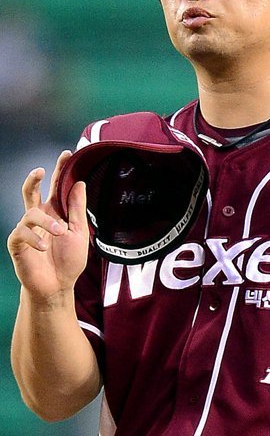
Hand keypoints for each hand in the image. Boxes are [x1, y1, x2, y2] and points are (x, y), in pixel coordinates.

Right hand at [7, 151, 89, 303]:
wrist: (58, 286)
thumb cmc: (69, 260)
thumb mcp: (80, 231)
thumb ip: (77, 208)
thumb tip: (80, 182)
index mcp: (56, 211)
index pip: (57, 186)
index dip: (60, 169)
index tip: (67, 153)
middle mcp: (40, 217)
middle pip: (31, 191)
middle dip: (34, 179)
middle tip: (41, 170)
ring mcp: (27, 230)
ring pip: (30, 213)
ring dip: (47, 221)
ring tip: (60, 232)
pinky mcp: (17, 243)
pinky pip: (21, 233)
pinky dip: (35, 238)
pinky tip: (45, 248)